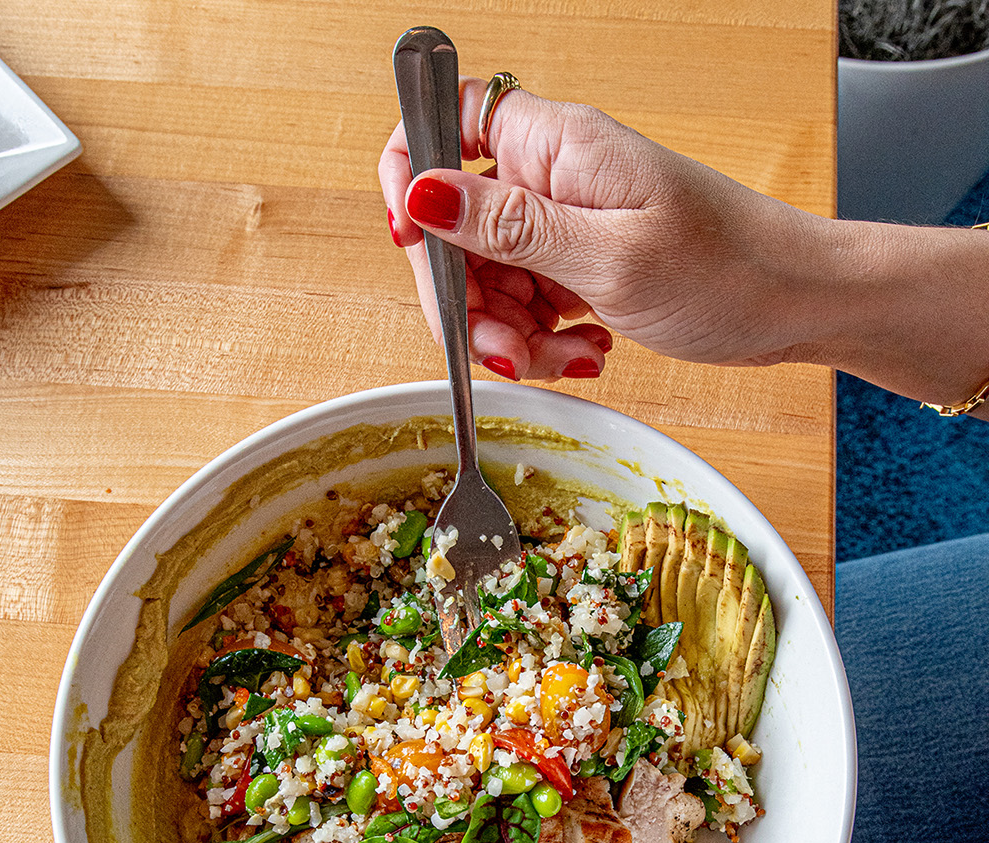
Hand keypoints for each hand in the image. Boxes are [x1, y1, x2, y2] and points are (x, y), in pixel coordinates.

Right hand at [378, 80, 836, 381]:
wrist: (794, 303)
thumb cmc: (728, 268)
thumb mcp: (610, 255)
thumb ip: (509, 226)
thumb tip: (422, 192)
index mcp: (554, 145)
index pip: (443, 121)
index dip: (411, 177)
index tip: (413, 244)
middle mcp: (551, 176)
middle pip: (454, 225)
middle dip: (466, 299)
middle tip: (505, 349)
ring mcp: (564, 223)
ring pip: (487, 278)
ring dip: (508, 334)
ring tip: (564, 357)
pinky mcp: (579, 265)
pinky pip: (525, 305)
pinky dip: (540, 340)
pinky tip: (584, 351)